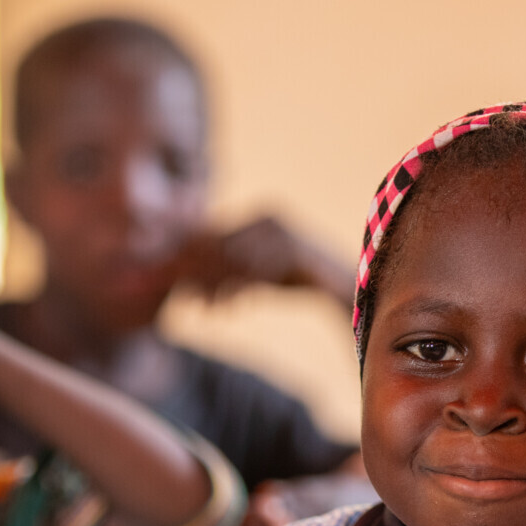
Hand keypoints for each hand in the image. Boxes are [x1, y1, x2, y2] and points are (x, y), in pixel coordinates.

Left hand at [175, 217, 352, 304]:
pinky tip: (231, 309)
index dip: (198, 260)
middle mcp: (270, 217)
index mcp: (260, 215)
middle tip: (191, 301)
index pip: (219, 234)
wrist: (342, 283)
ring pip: (238, 261)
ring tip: (209, 310)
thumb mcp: (260, 271)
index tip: (183, 286)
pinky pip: (257, 273)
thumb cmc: (296, 276)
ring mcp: (283, 232)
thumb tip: (194, 287)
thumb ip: (232, 271)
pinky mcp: (295, 252)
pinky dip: (240, 292)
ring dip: (220, 288)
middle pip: (224, 246)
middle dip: (205, 276)